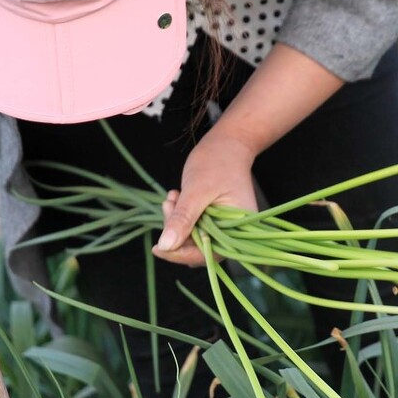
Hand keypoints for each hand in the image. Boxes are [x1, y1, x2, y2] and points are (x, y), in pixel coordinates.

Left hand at [152, 128, 257, 266]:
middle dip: (178, 232)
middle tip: (168, 206)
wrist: (227, 143)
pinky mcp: (216, 220)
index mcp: (239, 229)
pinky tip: (177, 196)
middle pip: (199, 249)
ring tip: (173, 197)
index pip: (207, 254)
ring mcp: (225, 227)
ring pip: (193, 239)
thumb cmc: (218, 162)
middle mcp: (234, 232)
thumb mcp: (197, 190)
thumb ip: (183, 219)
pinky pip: (194, 227)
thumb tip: (164, 247)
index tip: (158, 248)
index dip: (181, 254)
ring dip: (178, 222)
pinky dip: (181, 216)